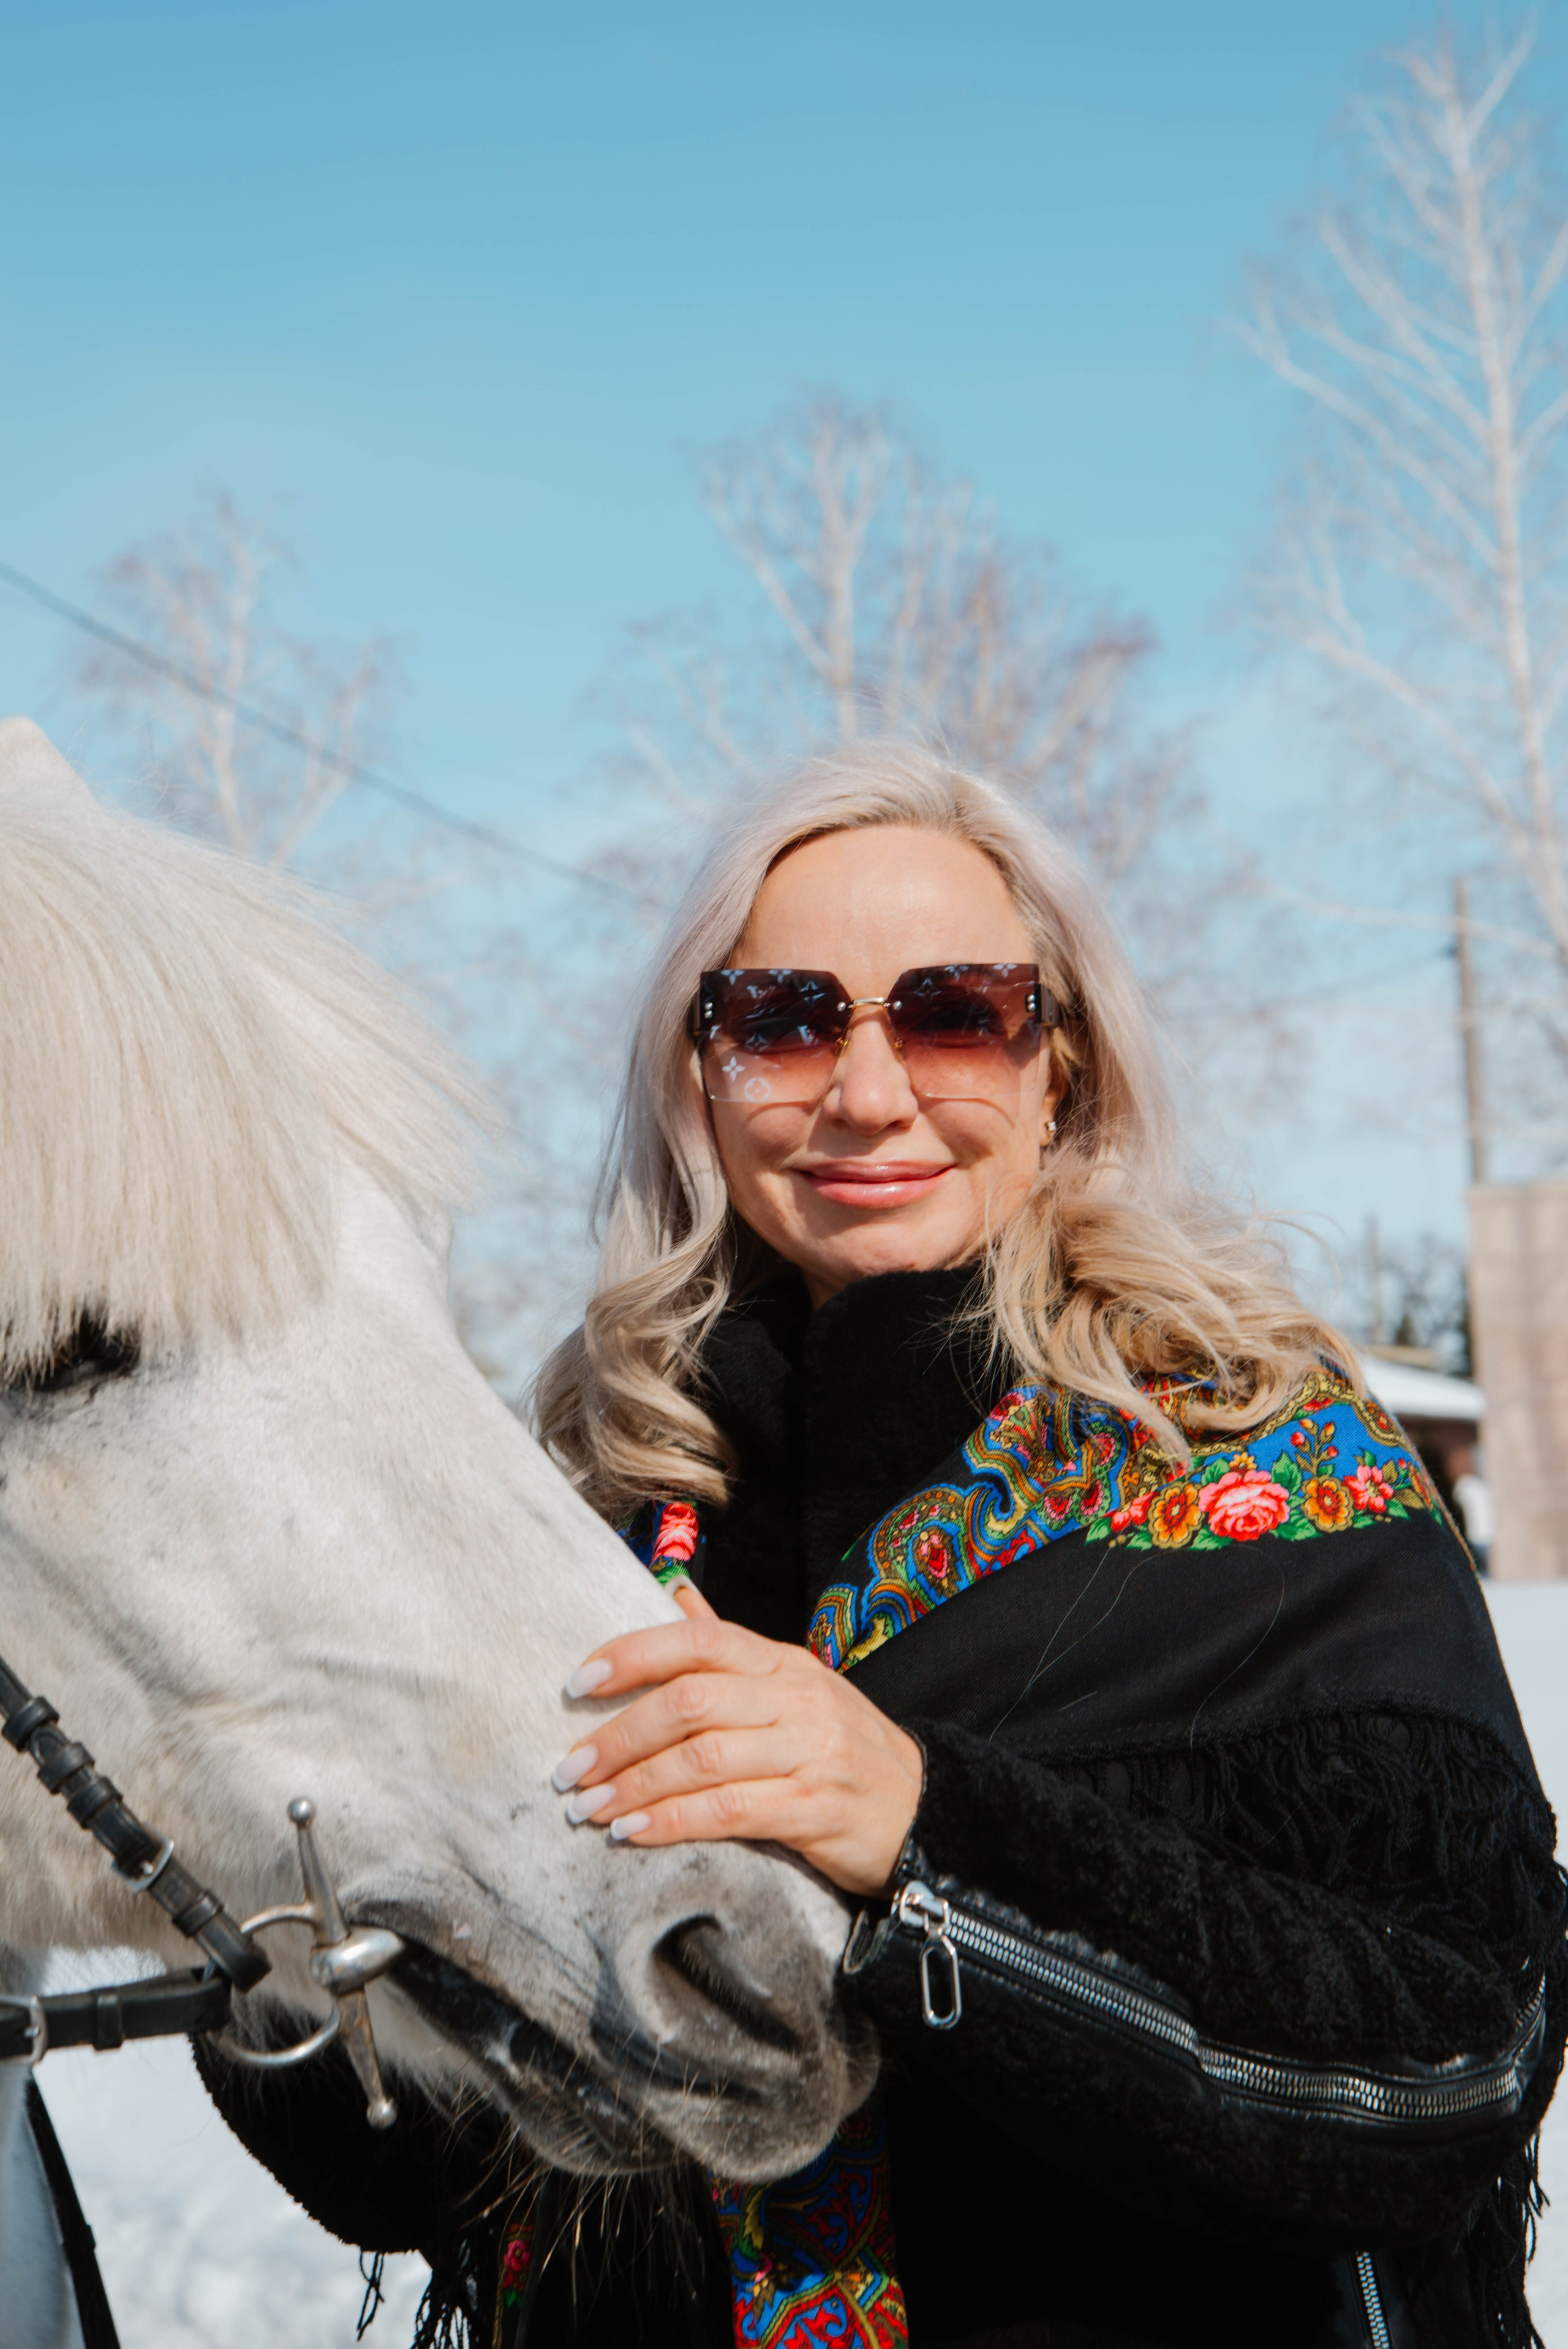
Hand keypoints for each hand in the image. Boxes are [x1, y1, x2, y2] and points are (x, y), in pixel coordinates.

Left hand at [550, 1584, 922, 1896]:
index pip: (699, 1640)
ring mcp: (807, 1752)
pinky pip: (729, 1811)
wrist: (923, 1811)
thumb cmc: (840, 1748)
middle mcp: (795, 1698)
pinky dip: (673, 1822)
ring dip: (634, 1785)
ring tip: (588, 1809)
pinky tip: (634, 1835)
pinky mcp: (813, 1808)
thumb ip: (729, 1650)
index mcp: (782, 1663)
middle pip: (690, 1701)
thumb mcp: (793, 1686)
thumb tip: (674, 1594)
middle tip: (568, 1768)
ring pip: (702, 1758)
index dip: (632, 1655)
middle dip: (619, 1735)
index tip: (576, 1683)